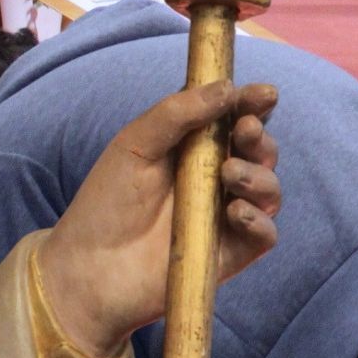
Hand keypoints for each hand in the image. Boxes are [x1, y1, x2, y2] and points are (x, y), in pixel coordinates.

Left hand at [38, 81, 281, 357]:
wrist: (89, 270)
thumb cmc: (106, 203)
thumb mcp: (135, 144)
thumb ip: (177, 112)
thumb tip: (228, 87)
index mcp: (194, 148)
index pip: (235, 118)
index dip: (253, 103)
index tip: (264, 93)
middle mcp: (216, 179)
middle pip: (259, 151)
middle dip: (260, 137)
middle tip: (244, 132)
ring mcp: (226, 216)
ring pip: (268, 188)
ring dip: (258, 175)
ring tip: (229, 175)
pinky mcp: (231, 253)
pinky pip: (265, 233)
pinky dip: (259, 219)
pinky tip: (234, 212)